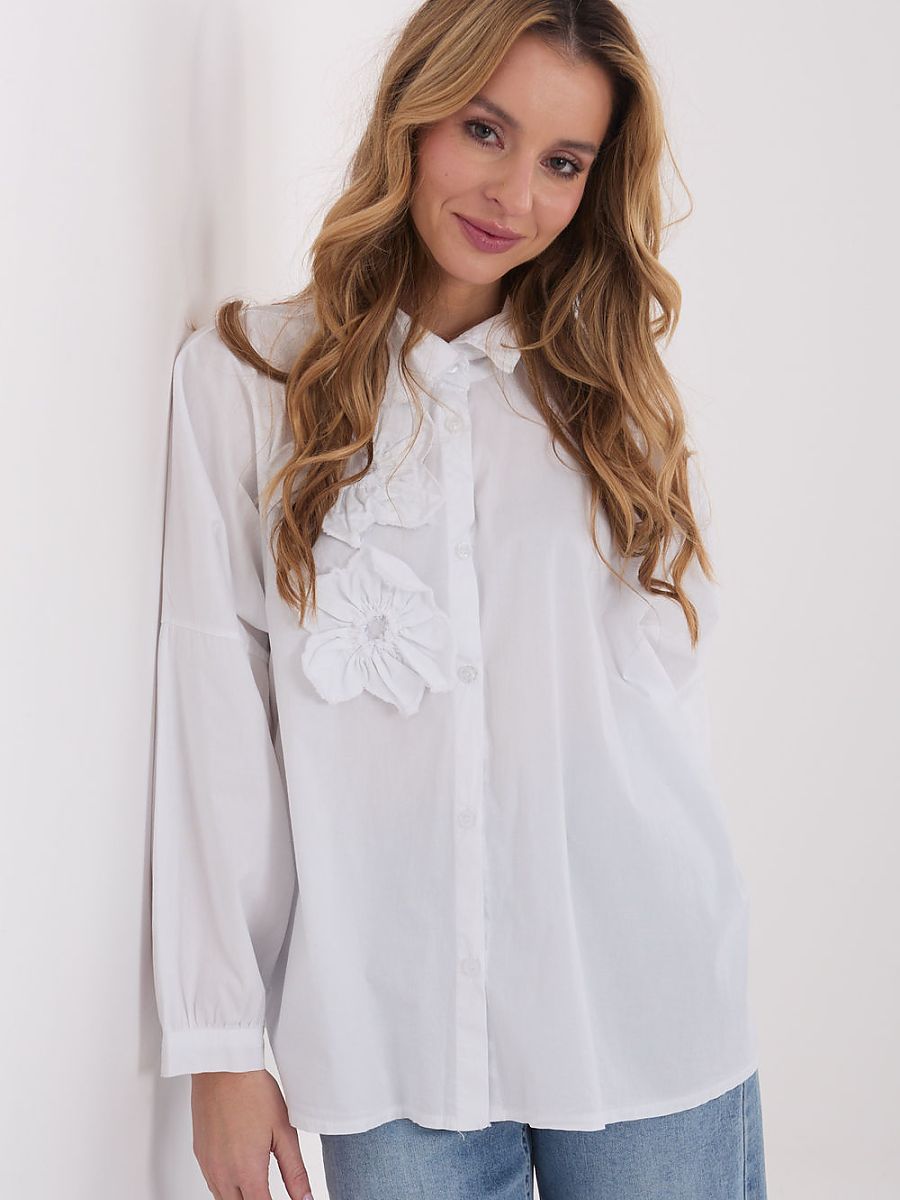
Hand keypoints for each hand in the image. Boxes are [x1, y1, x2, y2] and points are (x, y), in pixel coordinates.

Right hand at [191, 1069, 313, 1198]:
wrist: (223, 1067)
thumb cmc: (253, 1092)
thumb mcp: (284, 1131)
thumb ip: (295, 1171)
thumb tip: (305, 1198)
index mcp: (247, 1172)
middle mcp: (223, 1174)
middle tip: (270, 1191)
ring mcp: (208, 1166)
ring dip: (241, 1198)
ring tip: (258, 1187)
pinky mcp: (200, 1155)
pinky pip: (212, 1184)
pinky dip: (226, 1187)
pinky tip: (239, 1175)